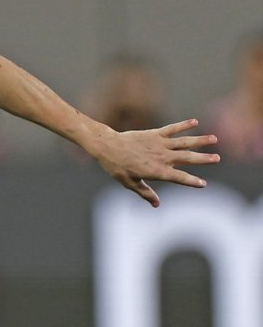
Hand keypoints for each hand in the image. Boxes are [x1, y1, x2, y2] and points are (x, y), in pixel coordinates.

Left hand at [83, 119, 219, 207]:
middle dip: (203, 159)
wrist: (108, 147)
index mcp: (157, 171)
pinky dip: (184, 125)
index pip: (179, 178)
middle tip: (217, 158)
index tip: (203, 184)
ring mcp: (160, 144)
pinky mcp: (155, 134)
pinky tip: (195, 122)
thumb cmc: (117, 167)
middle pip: (187, 158)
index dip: (191, 181)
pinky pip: (172, 129)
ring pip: (184, 142)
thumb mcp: (130, 183)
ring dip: (200, 140)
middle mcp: (162, 157)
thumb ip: (145, 193)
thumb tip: (157, 204)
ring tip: (214, 139)